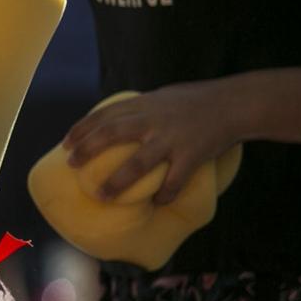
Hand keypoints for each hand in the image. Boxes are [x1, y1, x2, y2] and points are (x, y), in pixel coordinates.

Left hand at [63, 81, 247, 203]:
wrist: (235, 103)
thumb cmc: (196, 101)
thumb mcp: (162, 98)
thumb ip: (140, 110)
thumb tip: (115, 124)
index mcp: (145, 104)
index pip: (105, 115)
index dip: (82, 129)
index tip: (65, 144)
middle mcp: (154, 120)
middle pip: (111, 134)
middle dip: (87, 150)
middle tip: (71, 165)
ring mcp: (173, 138)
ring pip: (138, 164)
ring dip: (117, 182)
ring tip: (101, 196)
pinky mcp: (193, 155)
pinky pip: (174, 181)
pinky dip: (164, 194)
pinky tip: (156, 203)